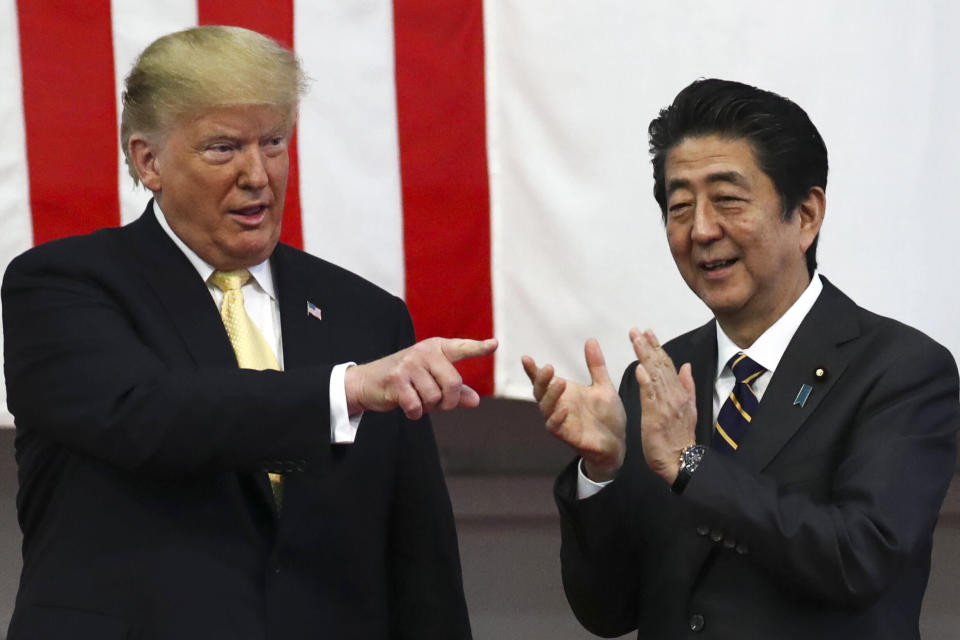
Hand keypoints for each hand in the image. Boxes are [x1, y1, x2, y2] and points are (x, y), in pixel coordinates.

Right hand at [345, 337, 497, 419]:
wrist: (367, 382)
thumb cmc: (406, 381)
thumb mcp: (431, 381)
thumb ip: (455, 391)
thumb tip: (476, 401)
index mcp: (436, 349)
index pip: (461, 348)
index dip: (479, 348)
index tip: (494, 344)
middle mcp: (424, 352)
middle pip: (454, 384)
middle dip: (449, 402)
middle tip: (438, 403)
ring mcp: (410, 364)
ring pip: (436, 397)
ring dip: (429, 407)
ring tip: (417, 399)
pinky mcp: (397, 379)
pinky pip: (417, 406)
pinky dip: (415, 413)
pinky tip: (408, 406)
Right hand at [522, 339, 625, 481]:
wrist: (618, 442)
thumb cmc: (607, 415)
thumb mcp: (604, 386)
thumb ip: (596, 365)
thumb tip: (591, 340)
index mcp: (564, 392)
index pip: (543, 379)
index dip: (532, 370)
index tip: (526, 358)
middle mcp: (558, 405)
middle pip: (540, 391)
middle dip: (541, 379)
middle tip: (549, 368)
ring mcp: (561, 421)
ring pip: (545, 408)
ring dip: (550, 395)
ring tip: (560, 382)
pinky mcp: (567, 436)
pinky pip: (554, 427)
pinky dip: (556, 418)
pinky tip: (563, 408)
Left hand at [630, 328, 696, 484]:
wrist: (680, 460)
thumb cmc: (679, 435)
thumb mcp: (689, 408)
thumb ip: (687, 385)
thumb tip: (686, 365)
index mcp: (680, 392)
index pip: (667, 364)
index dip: (657, 347)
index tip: (647, 332)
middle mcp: (674, 395)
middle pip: (660, 366)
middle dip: (648, 346)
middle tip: (636, 330)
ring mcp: (666, 405)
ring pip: (655, 376)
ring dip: (644, 357)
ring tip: (636, 340)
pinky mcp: (656, 417)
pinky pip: (650, 397)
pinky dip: (645, 382)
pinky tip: (639, 369)